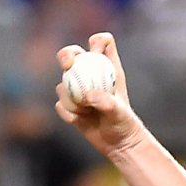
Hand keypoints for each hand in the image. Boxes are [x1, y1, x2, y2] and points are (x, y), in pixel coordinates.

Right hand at [55, 32, 146, 159]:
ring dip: (70, 95)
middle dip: (66, 54)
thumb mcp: (119, 113)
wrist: (117, 144)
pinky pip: (61, 103)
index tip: (94, 50)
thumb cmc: (124, 124)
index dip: (97, 41)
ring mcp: (78, 88)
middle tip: (67, 65)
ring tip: (86, 111)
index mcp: (108, 68)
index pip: (102, 42)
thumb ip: (107, 103)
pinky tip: (80, 120)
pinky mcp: (69, 103)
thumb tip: (89, 95)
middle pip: (74, 53)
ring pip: (63, 80)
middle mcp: (92, 74)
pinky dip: (68, 112)